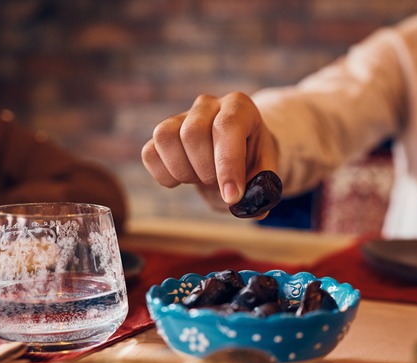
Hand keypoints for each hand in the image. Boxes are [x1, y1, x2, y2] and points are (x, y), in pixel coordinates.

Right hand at [141, 92, 279, 208]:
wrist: (239, 155)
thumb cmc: (253, 162)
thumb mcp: (266, 173)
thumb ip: (263, 189)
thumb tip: (245, 204)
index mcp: (239, 107)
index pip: (227, 126)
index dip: (228, 165)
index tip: (232, 196)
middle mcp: (208, 104)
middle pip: (192, 133)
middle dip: (206, 170)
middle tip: (219, 183)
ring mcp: (181, 116)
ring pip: (165, 138)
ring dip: (184, 171)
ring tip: (202, 179)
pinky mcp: (162, 134)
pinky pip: (150, 153)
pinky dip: (164, 175)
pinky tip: (184, 179)